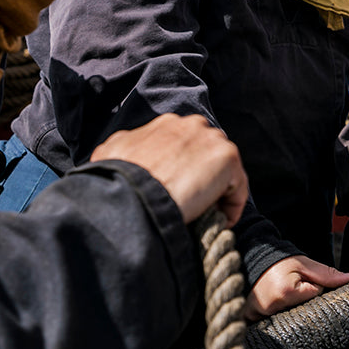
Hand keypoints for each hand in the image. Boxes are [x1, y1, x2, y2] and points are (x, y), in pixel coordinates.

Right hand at [90, 113, 247, 225]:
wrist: (133, 193)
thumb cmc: (117, 179)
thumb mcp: (111, 152)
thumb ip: (126, 145)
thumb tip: (128, 151)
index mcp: (169, 124)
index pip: (188, 146)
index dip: (186, 170)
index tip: (179, 191)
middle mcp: (193, 124)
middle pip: (209, 156)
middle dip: (203, 178)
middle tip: (193, 205)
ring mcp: (213, 139)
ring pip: (224, 172)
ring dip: (217, 194)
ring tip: (205, 217)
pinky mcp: (228, 158)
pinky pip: (238, 188)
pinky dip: (231, 208)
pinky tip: (218, 224)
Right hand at [243, 255, 348, 320]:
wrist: (251, 260)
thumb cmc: (279, 262)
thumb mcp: (304, 264)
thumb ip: (328, 273)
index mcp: (286, 292)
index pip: (315, 297)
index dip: (313, 288)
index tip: (302, 281)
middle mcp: (271, 308)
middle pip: (303, 312)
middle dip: (302, 302)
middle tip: (291, 288)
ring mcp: (258, 317)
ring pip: (288, 319)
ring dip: (289, 310)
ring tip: (279, 296)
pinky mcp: (250, 320)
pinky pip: (270, 325)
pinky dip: (274, 318)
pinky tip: (271, 307)